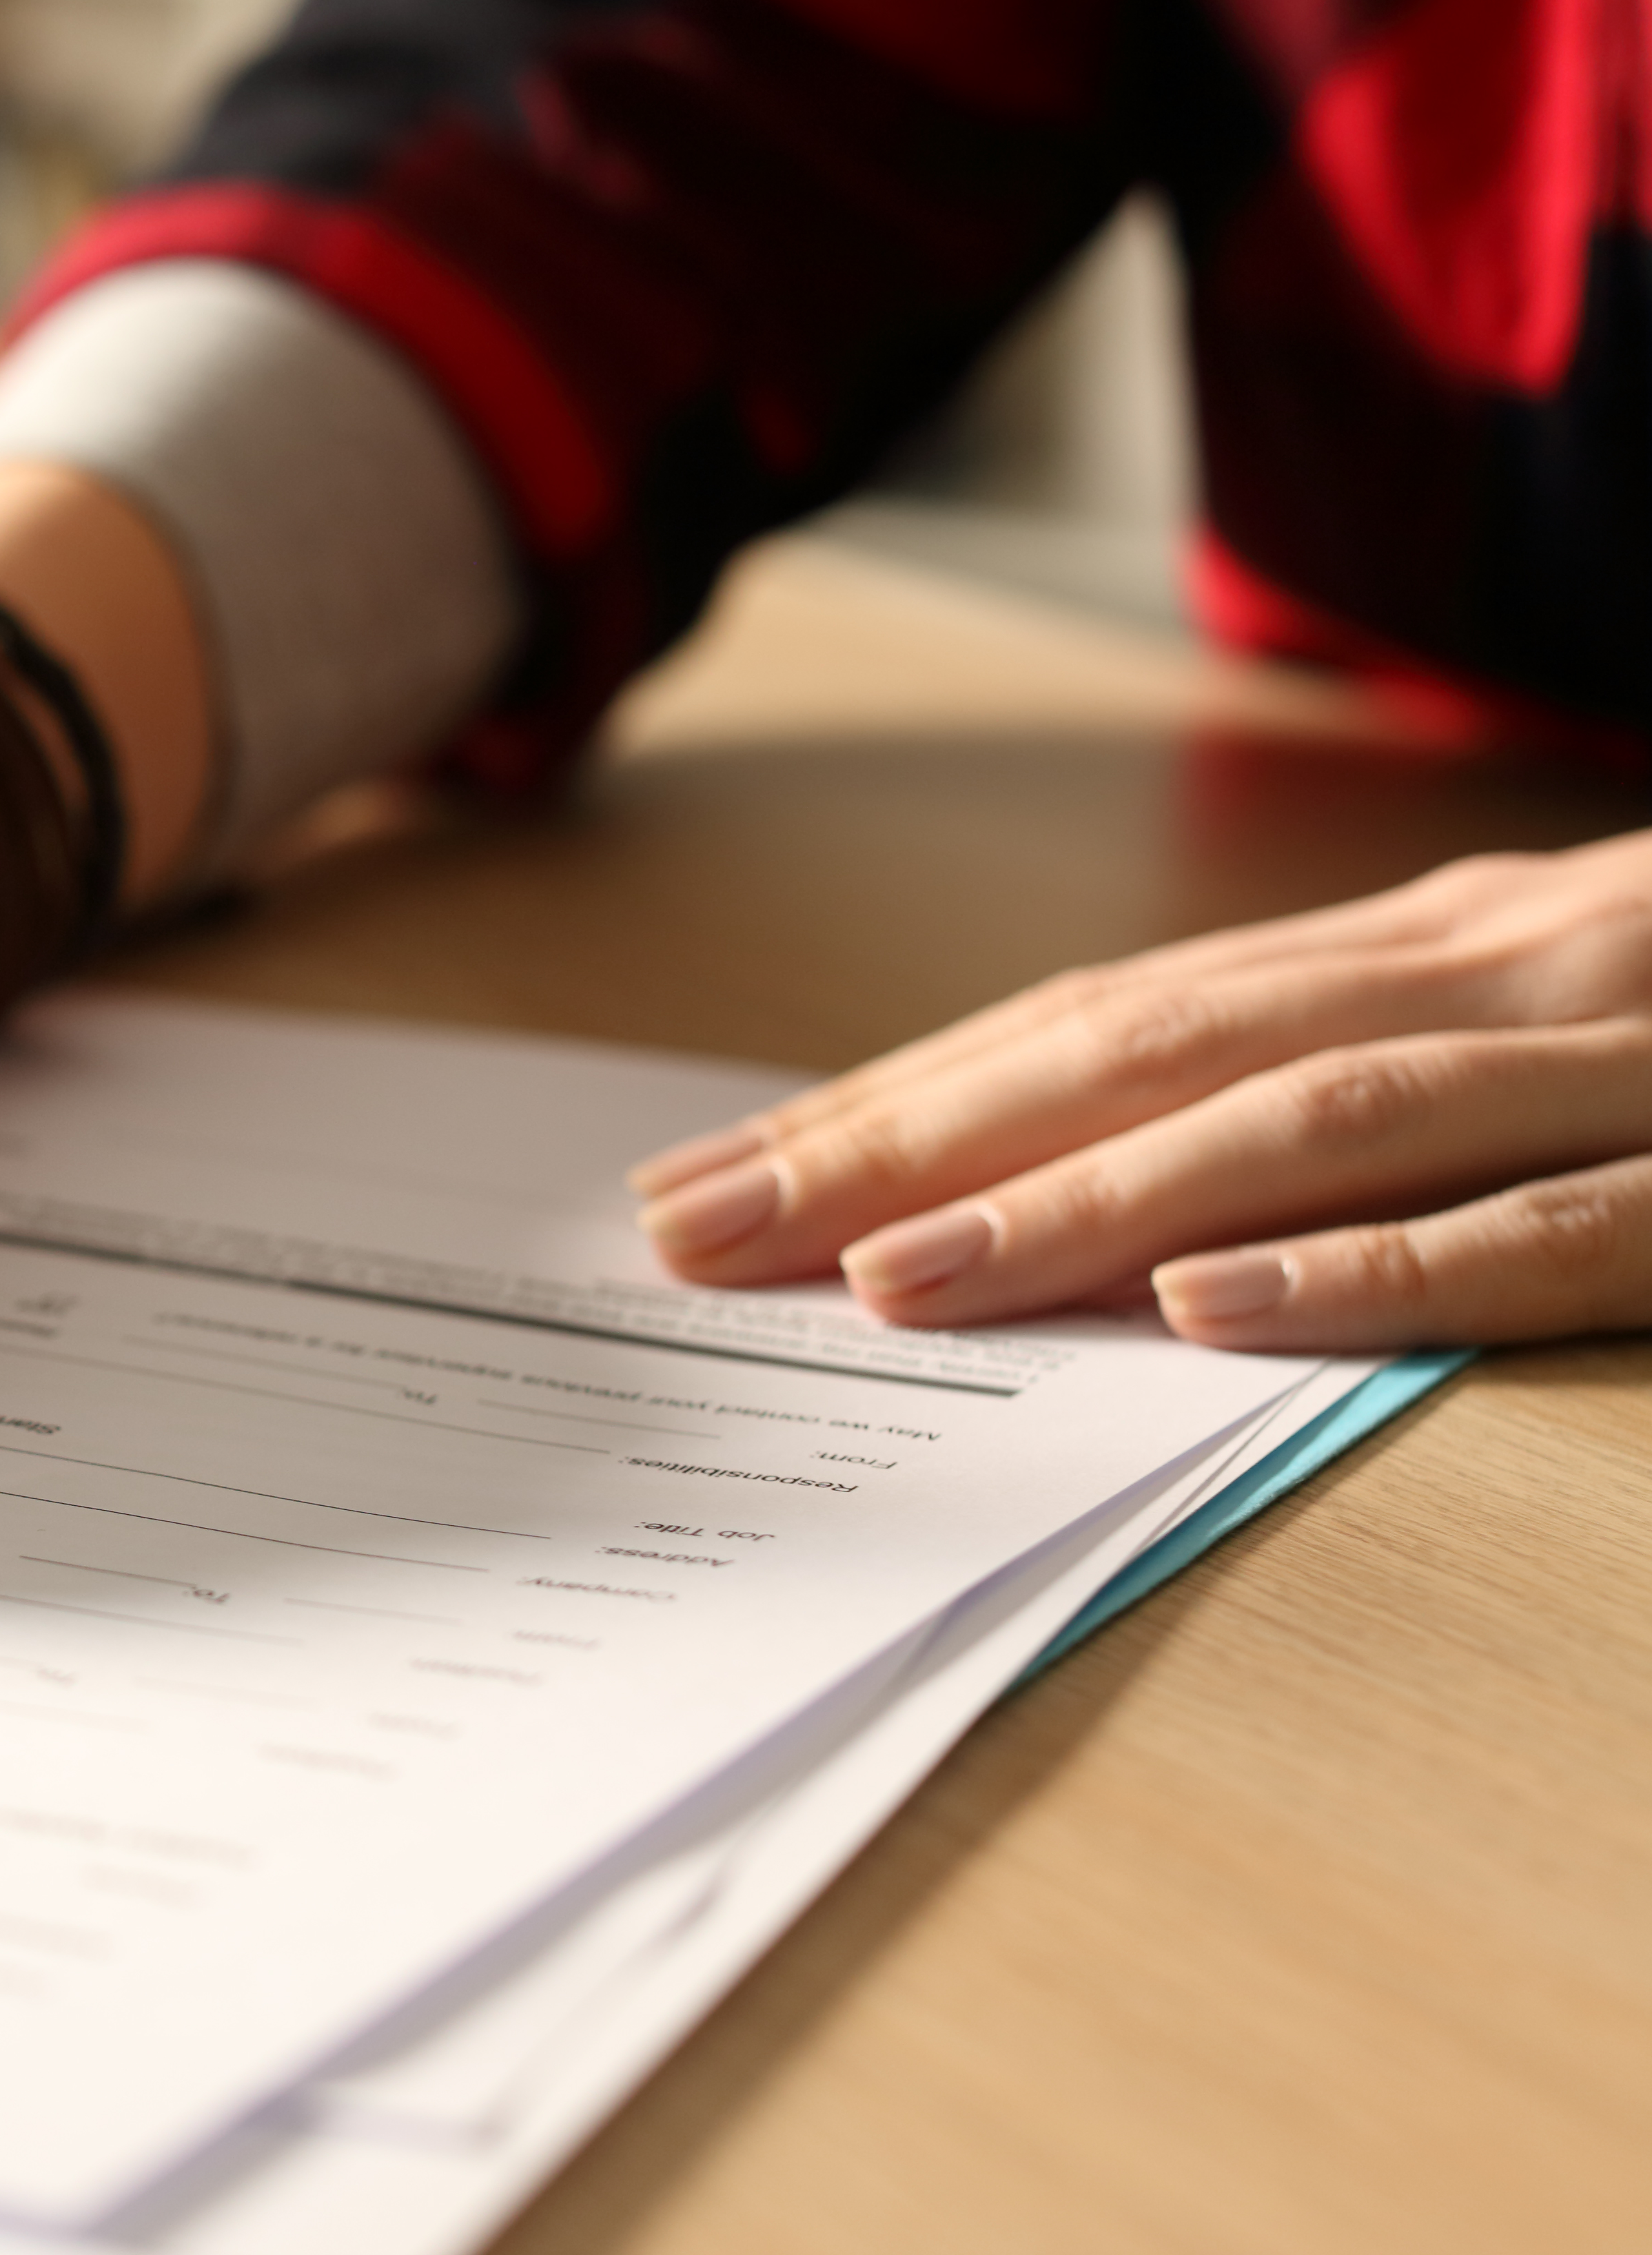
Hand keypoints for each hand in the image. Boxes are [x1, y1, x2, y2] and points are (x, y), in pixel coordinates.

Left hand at [627, 835, 1651, 1349]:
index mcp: (1439, 945)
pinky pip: (1551, 1228)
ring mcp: (1637, 1066)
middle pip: (1145, 1053)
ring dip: (1082, 1203)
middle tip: (696, 1236)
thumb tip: (1112, 1173)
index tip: (703, 1182)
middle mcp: (1506, 972)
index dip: (892, 1097)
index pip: (1102, 1020)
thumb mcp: (1543, 1009)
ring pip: (1307, 1129)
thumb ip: (1355, 1066)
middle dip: (905, 1143)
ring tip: (890, 1277)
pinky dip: (1380, 1268)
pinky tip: (1218, 1309)